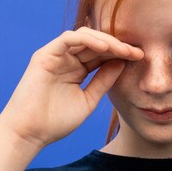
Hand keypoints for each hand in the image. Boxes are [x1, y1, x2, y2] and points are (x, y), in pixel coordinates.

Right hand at [0, 27, 143, 147]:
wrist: (29, 134)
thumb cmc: (55, 122)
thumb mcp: (88, 99)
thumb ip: (103, 80)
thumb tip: (122, 63)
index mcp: (77, 69)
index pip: (102, 54)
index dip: (121, 54)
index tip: (141, 58)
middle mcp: (66, 59)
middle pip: (96, 43)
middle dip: (118, 46)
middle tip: (138, 51)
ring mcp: (55, 55)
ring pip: (84, 37)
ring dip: (106, 41)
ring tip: (124, 49)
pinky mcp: (45, 55)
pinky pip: (68, 39)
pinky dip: (87, 40)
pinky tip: (105, 48)